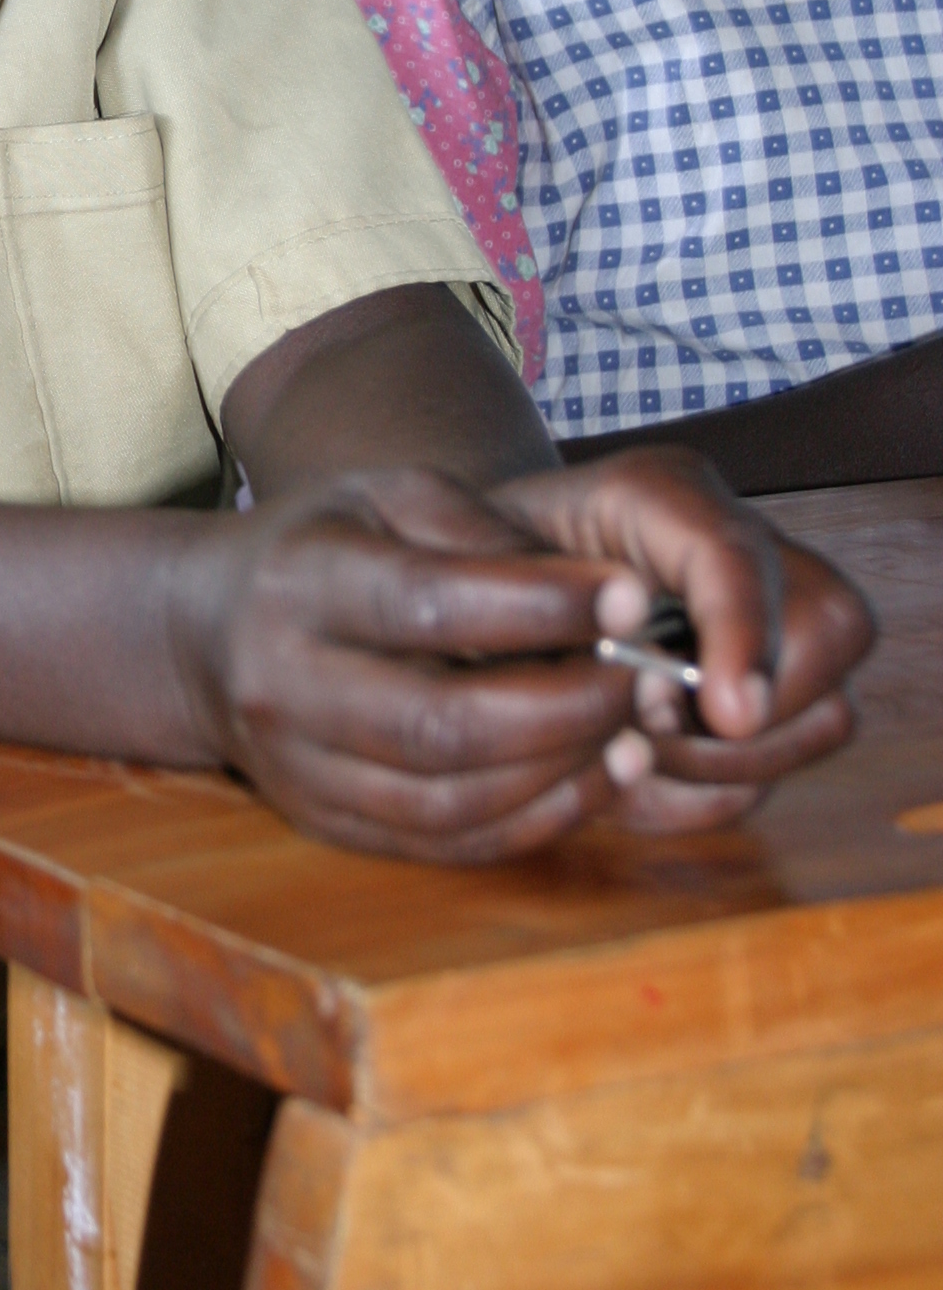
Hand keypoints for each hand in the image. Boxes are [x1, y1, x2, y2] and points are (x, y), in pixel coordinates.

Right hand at [170, 467, 658, 863]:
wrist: (206, 634)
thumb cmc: (323, 546)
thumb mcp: (384, 497)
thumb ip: (482, 528)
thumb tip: (596, 594)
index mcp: (301, 579)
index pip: (429, 604)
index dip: (540, 607)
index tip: (632, 596)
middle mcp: (286, 681)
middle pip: (442, 723)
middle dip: (567, 706)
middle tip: (643, 676)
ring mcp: (299, 766)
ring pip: (449, 800)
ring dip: (562, 774)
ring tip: (633, 731)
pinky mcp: (324, 821)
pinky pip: (443, 843)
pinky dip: (533, 820)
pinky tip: (590, 779)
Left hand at [493, 450, 873, 832]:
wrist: (461, 580)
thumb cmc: (459, 554)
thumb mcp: (457, 546)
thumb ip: (510, 585)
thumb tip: (606, 659)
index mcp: (663, 495)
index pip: (738, 551)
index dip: (743, 631)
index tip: (722, 710)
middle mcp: (731, 552)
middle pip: (831, 626)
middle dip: (751, 702)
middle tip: (645, 719)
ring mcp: (753, 629)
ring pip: (823, 712)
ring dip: (727, 758)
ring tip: (632, 744)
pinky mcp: (745, 706)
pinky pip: (770, 774)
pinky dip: (704, 795)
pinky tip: (633, 774)